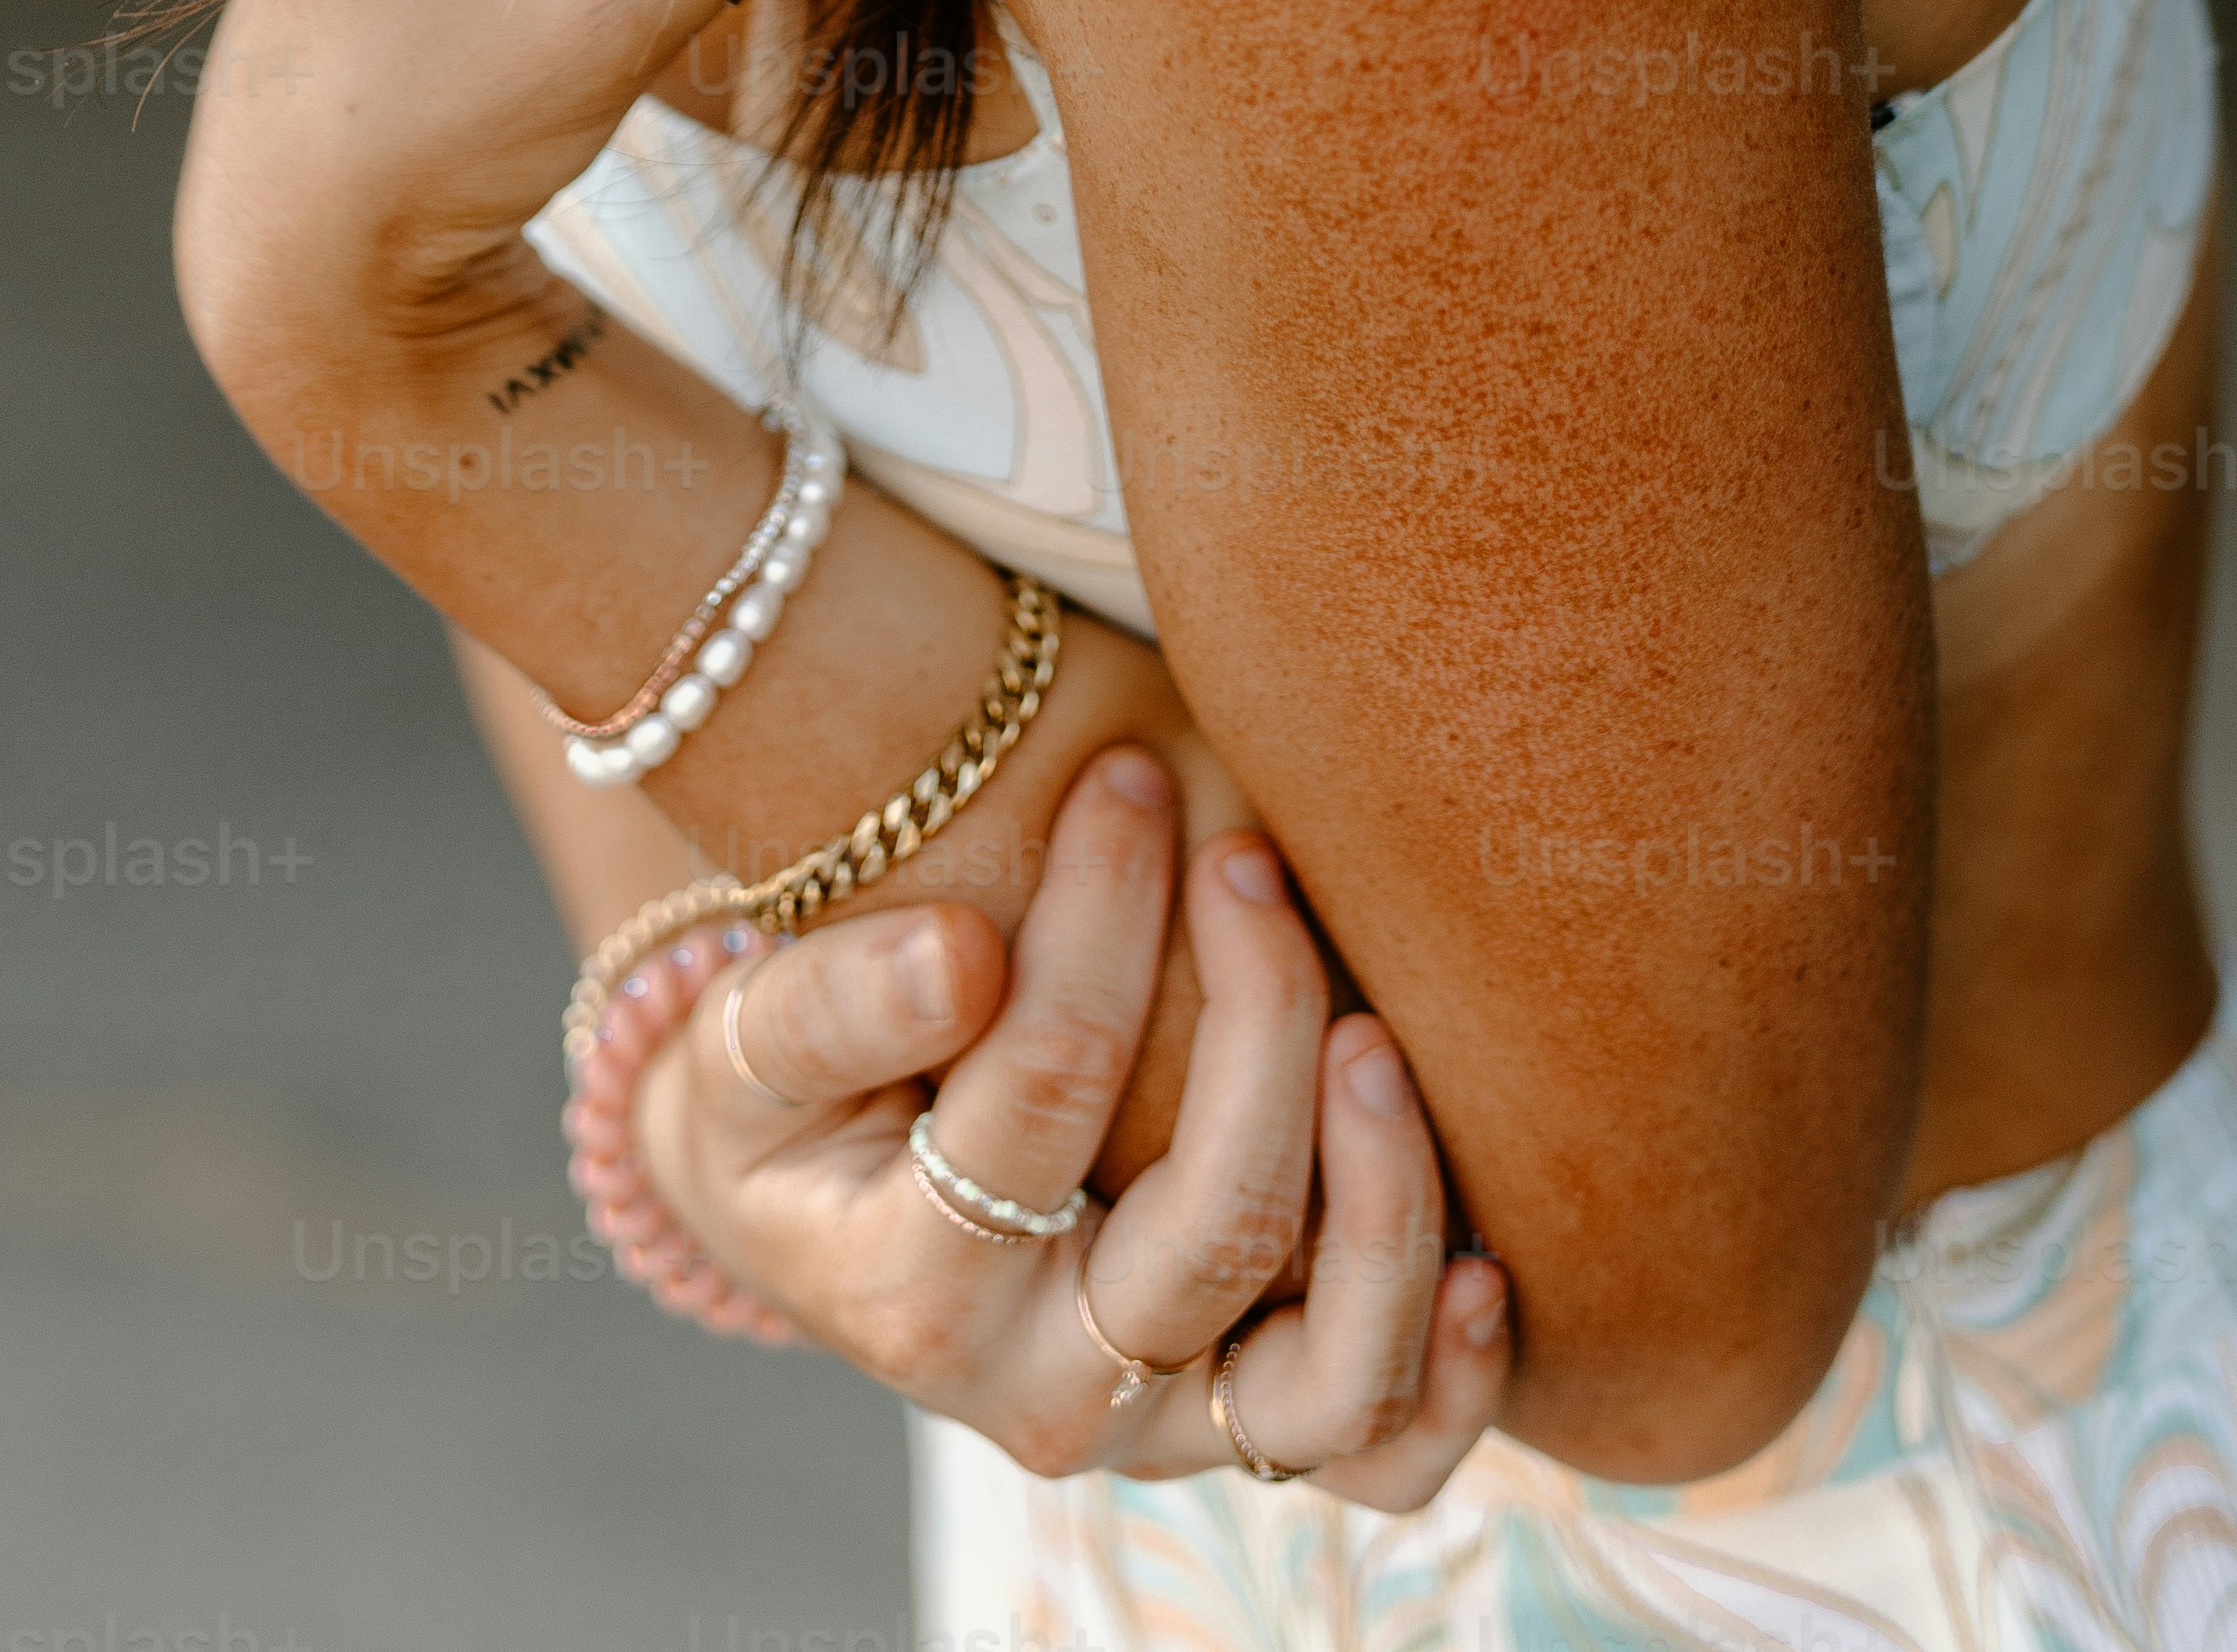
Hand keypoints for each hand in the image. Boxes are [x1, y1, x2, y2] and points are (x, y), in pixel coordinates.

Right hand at [633, 748, 1511, 1501]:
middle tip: (1249, 857)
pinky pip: (1380, 1458)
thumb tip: (963, 954)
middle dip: (1261, 1019)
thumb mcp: (744, 1047)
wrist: (808, 1215)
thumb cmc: (781, 1103)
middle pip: (1214, 1232)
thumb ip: (834, 1002)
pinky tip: (1492, 1261)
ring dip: (1383, 1200)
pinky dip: (1453, 1380)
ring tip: (1378, 1035)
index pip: (1044, 1093)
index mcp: (916, 1295)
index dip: (1100, 921)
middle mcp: (1052, 1395)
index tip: (1128, 778)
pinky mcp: (1246, 1432)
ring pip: (1327, 1385)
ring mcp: (1165, 1430)